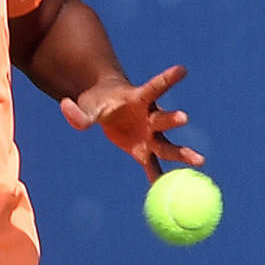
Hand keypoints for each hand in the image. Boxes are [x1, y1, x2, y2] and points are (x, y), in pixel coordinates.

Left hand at [60, 65, 204, 182]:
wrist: (109, 110)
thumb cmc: (100, 101)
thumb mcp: (87, 104)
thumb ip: (78, 111)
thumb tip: (65, 106)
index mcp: (138, 98)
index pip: (155, 86)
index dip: (168, 78)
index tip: (182, 69)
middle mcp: (150, 116)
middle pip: (163, 118)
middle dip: (173, 119)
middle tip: (184, 118)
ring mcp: (150, 135)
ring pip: (167, 146)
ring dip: (182, 154)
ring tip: (200, 161)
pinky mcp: (144, 151)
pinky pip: (153, 167)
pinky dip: (159, 180)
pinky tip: (171, 195)